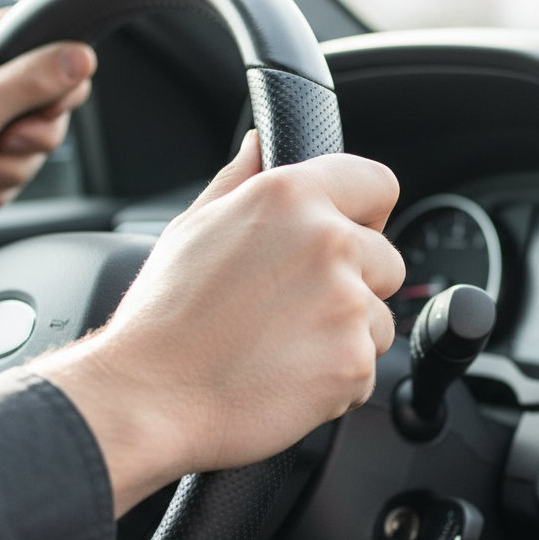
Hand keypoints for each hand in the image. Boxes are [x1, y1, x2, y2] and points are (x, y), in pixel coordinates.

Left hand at [0, 10, 96, 246]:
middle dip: (31, 136)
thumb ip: (34, 81)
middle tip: (3, 142)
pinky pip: (14, 166)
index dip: (57, 79)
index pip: (43, 41)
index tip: (46, 106)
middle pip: (46, 100)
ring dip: (11, 166)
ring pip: (32, 141)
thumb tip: (82, 57)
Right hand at [32, 131, 404, 515]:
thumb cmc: (165, 317)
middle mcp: (328, 241)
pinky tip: (286, 378)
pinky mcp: (354, 361)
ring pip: (380, 320)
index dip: (366, 215)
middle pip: (388, 261)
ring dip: (347, 337)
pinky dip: (336, 381)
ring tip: (283, 348)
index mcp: (291, 196)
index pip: (378, 184)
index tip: (350, 236)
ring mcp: (347, 303)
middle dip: (356, 286)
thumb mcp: (193, 227)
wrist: (150, 395)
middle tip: (296, 310)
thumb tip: (262, 144)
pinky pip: (366, 370)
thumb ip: (242, 179)